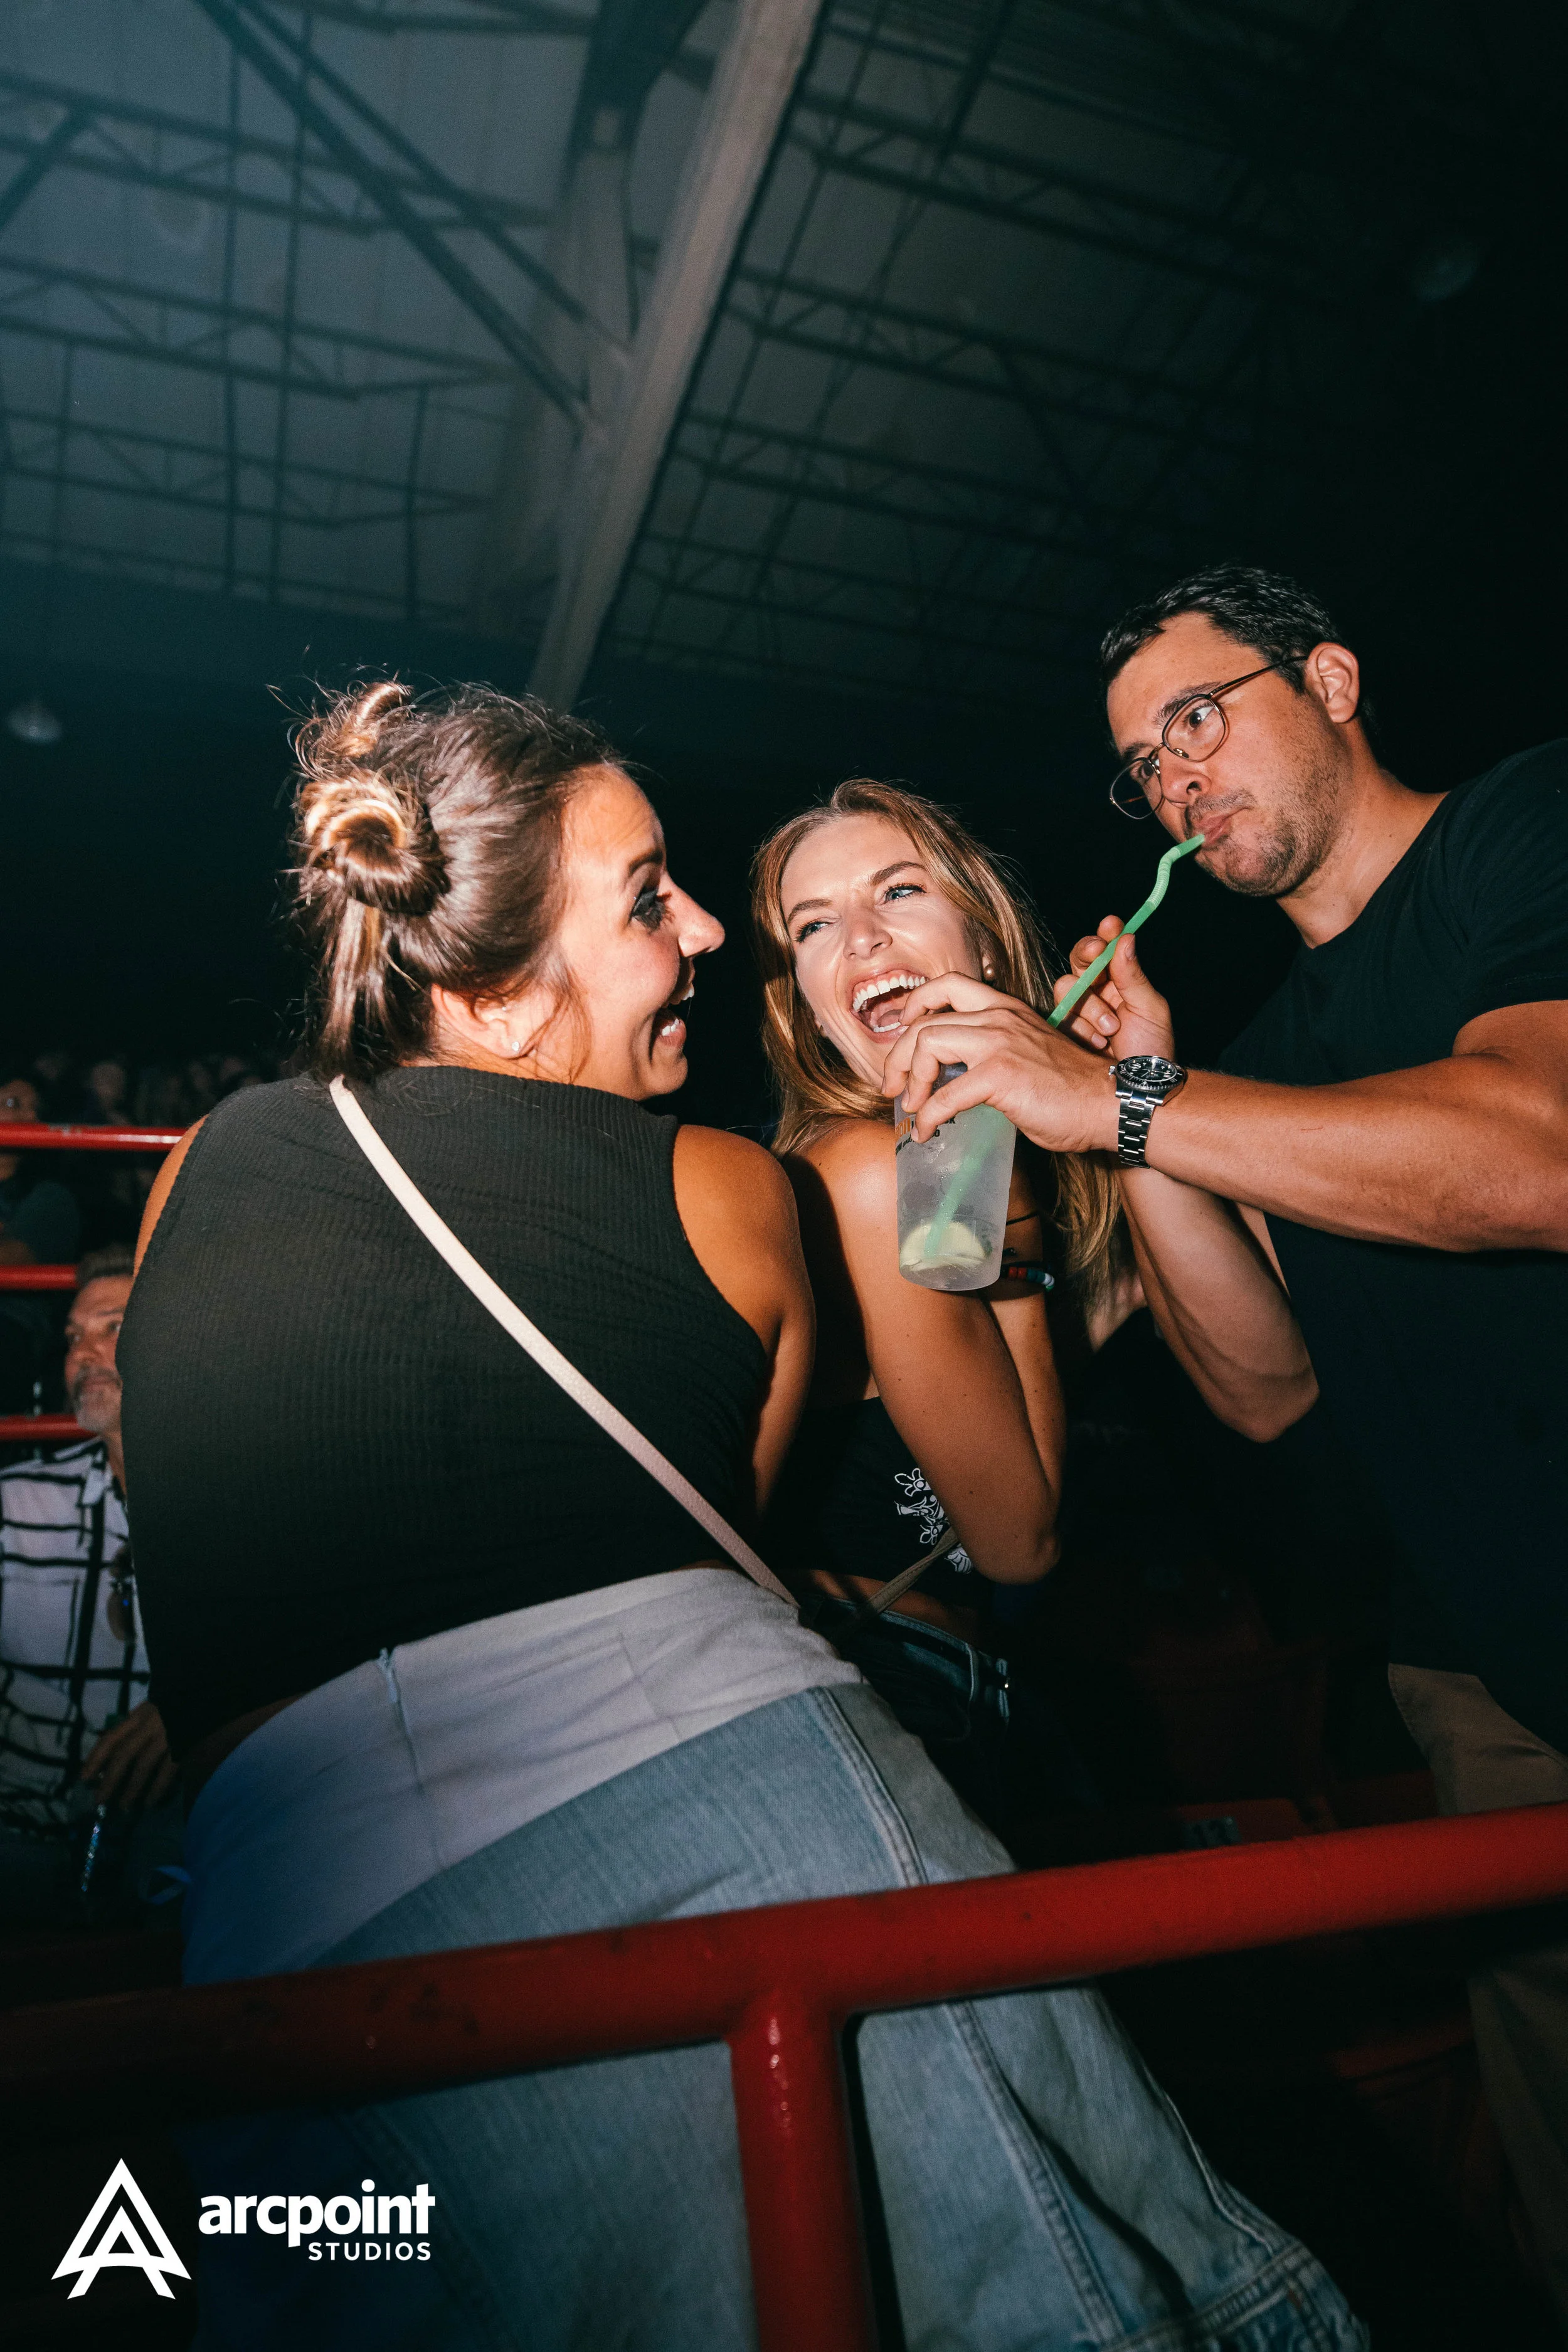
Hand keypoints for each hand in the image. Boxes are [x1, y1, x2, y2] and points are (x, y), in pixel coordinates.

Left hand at [81, 1700, 176, 1813]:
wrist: (206, 1693)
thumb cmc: (175, 1705)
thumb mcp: (149, 1711)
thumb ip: (134, 1729)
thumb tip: (111, 1759)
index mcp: (138, 1716)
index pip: (111, 1738)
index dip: (95, 1758)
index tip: (84, 1778)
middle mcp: (149, 1725)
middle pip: (124, 1754)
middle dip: (110, 1779)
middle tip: (100, 1800)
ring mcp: (167, 1735)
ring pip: (143, 1765)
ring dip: (131, 1788)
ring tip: (124, 1807)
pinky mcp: (184, 1745)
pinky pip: (167, 1771)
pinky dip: (157, 1788)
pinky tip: (149, 1802)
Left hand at [879, 972, 1117, 1154]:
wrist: (1110, 1103)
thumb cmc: (1072, 1089)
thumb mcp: (1028, 1053)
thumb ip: (993, 1053)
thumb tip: (956, 1076)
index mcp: (1006, 1008)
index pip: (948, 985)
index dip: (916, 1004)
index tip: (902, 1032)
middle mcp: (999, 1017)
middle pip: (925, 1020)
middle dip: (899, 1054)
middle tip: (892, 1084)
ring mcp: (998, 1043)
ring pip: (928, 1043)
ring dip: (909, 1079)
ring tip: (909, 1106)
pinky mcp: (999, 1075)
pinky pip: (944, 1095)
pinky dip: (926, 1116)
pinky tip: (926, 1132)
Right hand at [1052, 922, 1175, 1062]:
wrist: (1138, 1091)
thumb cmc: (1152, 1052)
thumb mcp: (1151, 1010)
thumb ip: (1134, 975)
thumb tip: (1125, 938)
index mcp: (1121, 983)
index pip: (1108, 950)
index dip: (1106, 934)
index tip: (1110, 925)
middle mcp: (1097, 994)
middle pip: (1079, 961)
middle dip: (1087, 955)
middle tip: (1096, 954)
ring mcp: (1078, 1014)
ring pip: (1067, 988)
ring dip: (1090, 1007)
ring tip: (1111, 1030)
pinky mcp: (1063, 1033)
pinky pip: (1061, 1018)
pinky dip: (1080, 1030)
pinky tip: (1098, 1044)